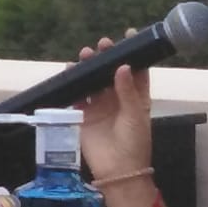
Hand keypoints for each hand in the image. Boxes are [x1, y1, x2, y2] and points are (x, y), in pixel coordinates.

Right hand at [75, 32, 151, 181]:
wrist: (118, 170)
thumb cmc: (134, 142)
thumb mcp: (135, 115)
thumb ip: (127, 91)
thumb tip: (122, 66)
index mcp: (136, 98)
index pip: (136, 71)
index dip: (132, 54)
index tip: (127, 36)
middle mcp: (118, 99)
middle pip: (111, 73)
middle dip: (107, 57)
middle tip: (102, 45)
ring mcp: (100, 106)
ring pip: (93, 81)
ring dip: (89, 68)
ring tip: (84, 55)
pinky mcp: (83, 115)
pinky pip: (77, 95)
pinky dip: (73, 84)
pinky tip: (70, 72)